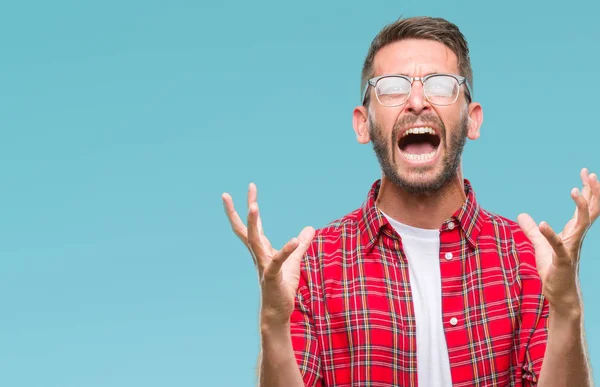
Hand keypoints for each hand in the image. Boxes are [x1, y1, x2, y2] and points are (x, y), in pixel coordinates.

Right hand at [222, 183, 314, 325]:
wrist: (277, 312)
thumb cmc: (282, 287)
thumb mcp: (295, 261)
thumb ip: (301, 244)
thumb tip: (309, 228)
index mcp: (261, 250)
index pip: (253, 225)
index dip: (251, 206)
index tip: (250, 187)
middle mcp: (258, 255)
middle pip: (245, 230)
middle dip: (237, 211)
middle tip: (224, 194)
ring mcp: (263, 265)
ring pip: (254, 241)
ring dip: (253, 223)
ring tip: (253, 206)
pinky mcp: (272, 277)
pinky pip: (277, 261)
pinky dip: (285, 251)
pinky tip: (295, 240)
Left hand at [518, 168, 599, 315]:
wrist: (560, 294)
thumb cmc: (554, 270)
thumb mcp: (540, 245)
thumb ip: (532, 230)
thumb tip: (521, 215)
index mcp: (574, 233)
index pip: (586, 207)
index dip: (588, 190)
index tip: (587, 172)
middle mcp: (577, 238)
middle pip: (591, 210)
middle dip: (593, 191)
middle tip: (590, 174)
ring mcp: (572, 248)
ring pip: (583, 223)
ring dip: (581, 206)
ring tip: (573, 190)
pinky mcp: (562, 261)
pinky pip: (559, 246)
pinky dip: (551, 235)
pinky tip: (543, 224)